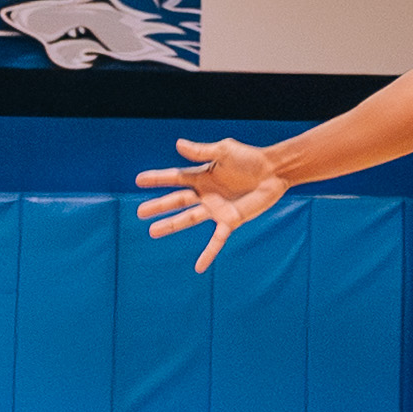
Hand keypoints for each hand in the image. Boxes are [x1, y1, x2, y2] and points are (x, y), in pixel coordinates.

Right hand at [134, 137, 291, 268]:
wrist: (274, 171)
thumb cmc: (250, 158)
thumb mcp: (224, 150)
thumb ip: (201, 150)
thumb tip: (177, 144)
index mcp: (203, 176)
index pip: (175, 178)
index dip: (157, 179)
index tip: (138, 180)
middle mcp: (206, 194)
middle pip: (177, 201)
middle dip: (158, 206)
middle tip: (139, 212)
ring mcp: (216, 209)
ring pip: (189, 219)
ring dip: (171, 225)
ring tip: (153, 231)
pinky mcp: (230, 220)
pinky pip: (217, 240)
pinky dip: (208, 254)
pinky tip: (199, 267)